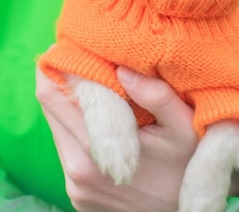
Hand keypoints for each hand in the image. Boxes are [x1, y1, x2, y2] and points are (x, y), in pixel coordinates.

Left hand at [36, 67, 197, 211]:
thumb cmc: (189, 169)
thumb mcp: (186, 130)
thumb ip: (158, 96)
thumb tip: (123, 68)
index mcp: (95, 152)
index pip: (55, 96)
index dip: (61, 64)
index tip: (74, 44)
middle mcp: (76, 170)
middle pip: (50, 108)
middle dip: (63, 78)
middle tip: (85, 55)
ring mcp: (75, 186)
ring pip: (58, 128)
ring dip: (72, 102)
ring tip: (98, 83)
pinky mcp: (78, 194)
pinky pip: (69, 148)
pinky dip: (80, 126)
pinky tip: (106, 118)